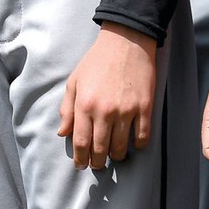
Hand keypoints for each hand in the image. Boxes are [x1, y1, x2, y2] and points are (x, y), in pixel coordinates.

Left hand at [58, 21, 157, 169]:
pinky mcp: (145, 108)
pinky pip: (142, 136)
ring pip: (122, 146)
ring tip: (114, 156)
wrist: (125, 43)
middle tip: (96, 165)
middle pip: (100, 149)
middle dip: (97, 162)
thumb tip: (63, 133)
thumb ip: (67, 109)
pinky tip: (133, 145)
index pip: (81, 142)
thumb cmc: (96, 62)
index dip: (81, 159)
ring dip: (117, 156)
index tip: (81, 165)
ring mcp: (126, 111)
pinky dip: (138, 145)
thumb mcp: (74, 82)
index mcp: (84, 105)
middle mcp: (105, 112)